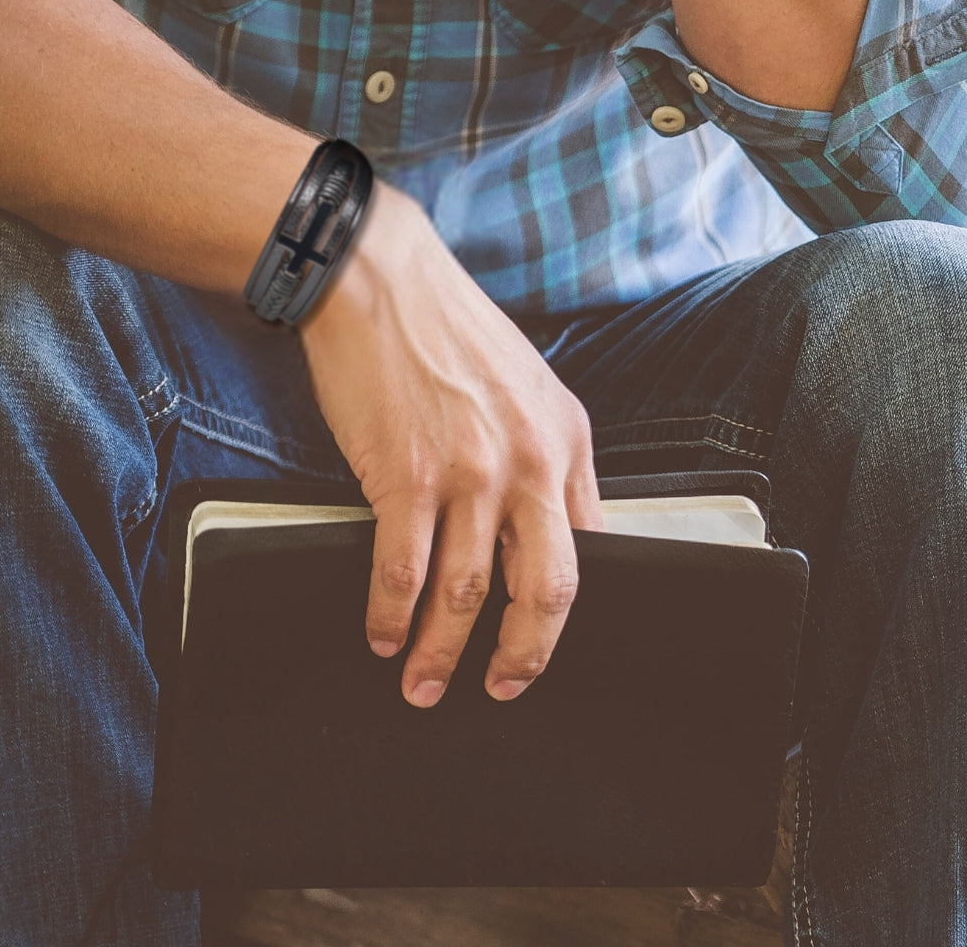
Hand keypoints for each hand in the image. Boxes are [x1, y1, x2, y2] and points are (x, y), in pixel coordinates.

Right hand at [300, 181, 601, 706]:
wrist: (380, 278)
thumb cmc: (449, 328)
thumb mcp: (528, 384)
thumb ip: (543, 454)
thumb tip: (538, 522)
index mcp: (567, 441)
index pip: (586, 549)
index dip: (562, 609)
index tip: (540, 638)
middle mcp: (529, 463)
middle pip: (543, 590)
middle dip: (523, 655)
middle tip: (502, 688)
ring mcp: (469, 474)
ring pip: (466, 594)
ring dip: (443, 652)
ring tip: (424, 682)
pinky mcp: (405, 477)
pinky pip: (403, 572)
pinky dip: (390, 615)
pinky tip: (382, 633)